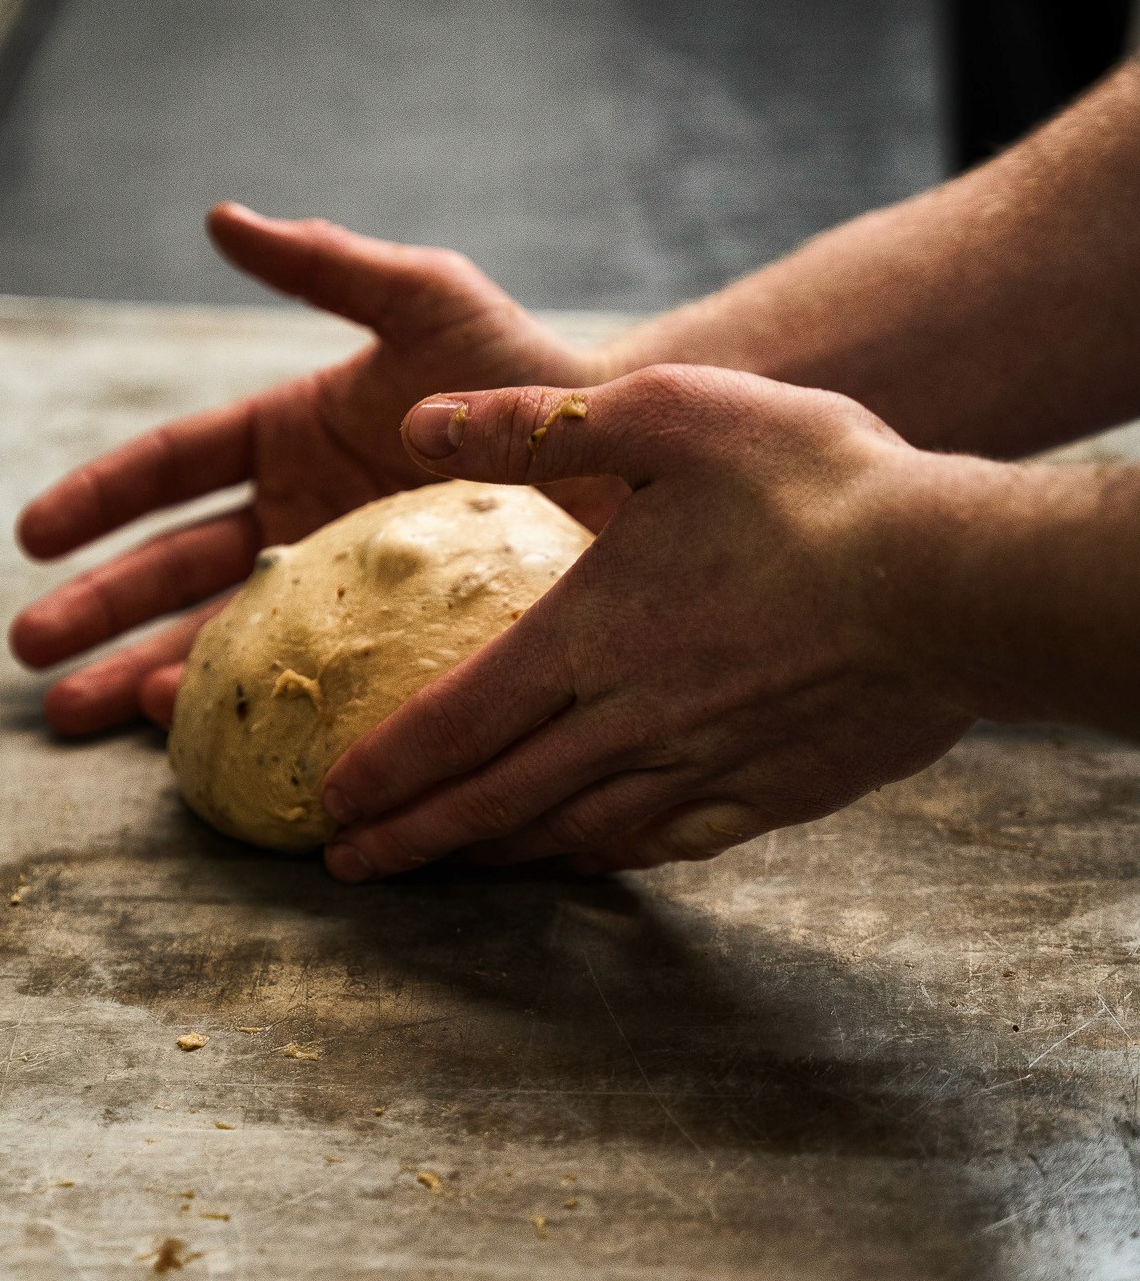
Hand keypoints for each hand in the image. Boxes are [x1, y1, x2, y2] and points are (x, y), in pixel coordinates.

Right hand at [9, 205, 620, 732]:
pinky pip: (286, 679)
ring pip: (208, 635)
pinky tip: (179, 733)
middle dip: (94, 607)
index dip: (96, 501)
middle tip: (27, 651)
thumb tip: (219, 217)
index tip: (32, 536)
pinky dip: (230, 703)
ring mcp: (324, 587)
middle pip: (168, 567)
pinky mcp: (366, 642)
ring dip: (133, 674)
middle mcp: (290, 517)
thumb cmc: (522, 372)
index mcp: (283, 437)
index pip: (168, 468)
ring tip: (69, 716)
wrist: (613, 463)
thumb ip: (326, 266)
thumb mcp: (425, 302)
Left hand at [319, 364, 977, 879]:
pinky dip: (604, 857)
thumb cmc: (814, 487)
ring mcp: (697, 766)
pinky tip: (584, 858)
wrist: (952, 581)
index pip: (452, 722)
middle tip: (349, 867)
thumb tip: (416, 422)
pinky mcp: (768, 794)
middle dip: (412, 838)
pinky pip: (663, 842)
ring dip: (494, 855)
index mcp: (586, 637)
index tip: (328, 805)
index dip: (382, 770)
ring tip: (444, 866)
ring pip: (568, 831)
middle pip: (494, 800)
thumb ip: (533, 424)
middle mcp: (625, 721)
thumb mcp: (665, 414)